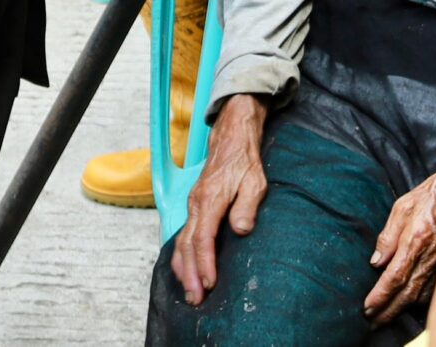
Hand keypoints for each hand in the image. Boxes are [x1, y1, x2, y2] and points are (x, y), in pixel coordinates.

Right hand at [171, 96, 268, 304]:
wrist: (231, 134)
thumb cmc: (244, 158)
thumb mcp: (254, 180)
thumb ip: (247, 206)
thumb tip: (240, 230)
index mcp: (210, 199)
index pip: (203, 238)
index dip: (205, 262)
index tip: (209, 283)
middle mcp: (196, 204)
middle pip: (187, 245)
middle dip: (190, 275)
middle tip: (196, 300)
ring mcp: (192, 205)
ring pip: (181, 242)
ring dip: (184, 269)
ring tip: (189, 293)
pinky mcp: (194, 206)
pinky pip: (182, 235)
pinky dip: (180, 256)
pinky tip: (183, 270)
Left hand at [365, 159, 435, 319]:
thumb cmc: (435, 192)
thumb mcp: (404, 205)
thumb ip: (389, 234)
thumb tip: (377, 261)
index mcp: (416, 239)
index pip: (395, 276)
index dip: (381, 295)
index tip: (368, 307)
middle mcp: (431, 256)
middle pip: (407, 292)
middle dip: (388, 310)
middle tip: (373, 320)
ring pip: (421, 294)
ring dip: (403, 308)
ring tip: (387, 315)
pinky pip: (434, 288)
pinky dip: (420, 300)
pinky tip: (411, 303)